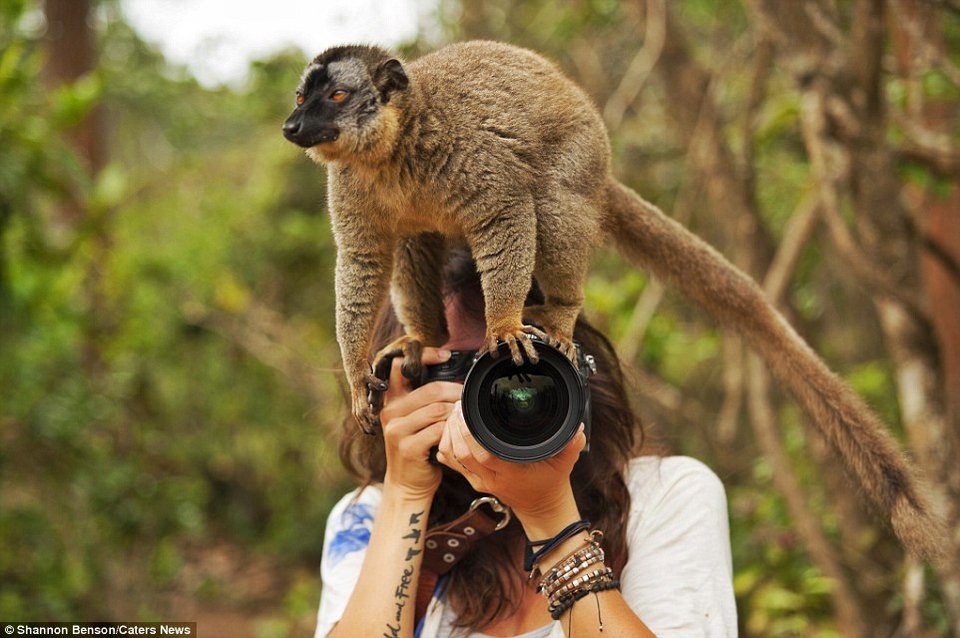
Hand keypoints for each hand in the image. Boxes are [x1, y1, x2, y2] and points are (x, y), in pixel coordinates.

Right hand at [378, 347, 462, 500]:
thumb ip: (426, 399)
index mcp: (391, 400)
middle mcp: (389, 412)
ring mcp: (396, 430)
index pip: (400, 366)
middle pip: (430, 389)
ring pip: (437, 409)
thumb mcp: (415, 419)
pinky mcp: (407, 447)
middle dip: (456, 392)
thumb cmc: (419, 448)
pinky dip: (453, 430)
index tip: (446, 355)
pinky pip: (438, 430)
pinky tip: (458, 433)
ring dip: (458, 413)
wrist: (407, 484)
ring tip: (467, 417)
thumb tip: (457, 377)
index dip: (424, 356)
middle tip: (470, 397)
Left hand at [436, 401, 586, 534]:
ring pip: (452, 457)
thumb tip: (577, 427)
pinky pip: (451, 462)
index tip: (468, 411)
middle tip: (458, 405)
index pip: (483, 455)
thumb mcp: (564, 464)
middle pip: (461, 454)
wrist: (540, 507)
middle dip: (455, 427)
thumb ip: (571, 445)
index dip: (470, 434)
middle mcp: (490, 479)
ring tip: (454, 412)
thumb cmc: (550, 483)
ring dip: (448, 434)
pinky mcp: (472, 480)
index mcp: (510, 474)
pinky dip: (446, 444)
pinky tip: (451, 427)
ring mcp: (479, 481)